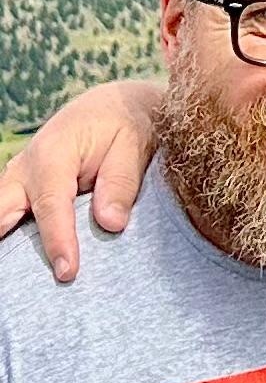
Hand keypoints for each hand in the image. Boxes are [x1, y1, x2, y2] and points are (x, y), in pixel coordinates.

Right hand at [0, 79, 166, 281]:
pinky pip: (7, 214)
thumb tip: (111, 224)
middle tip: (22, 276)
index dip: (58, 240)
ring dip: (6, 239)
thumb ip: (121, 183)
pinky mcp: (21, 189)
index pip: (51, 205)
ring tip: (16, 275)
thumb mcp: (134, 144)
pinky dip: (10, 234)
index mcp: (54, 154)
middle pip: (3, 211)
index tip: (67, 271)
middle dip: (5, 239)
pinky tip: (19, 260)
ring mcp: (19, 178)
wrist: (113, 105)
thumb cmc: (126, 124)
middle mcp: (27, 167)